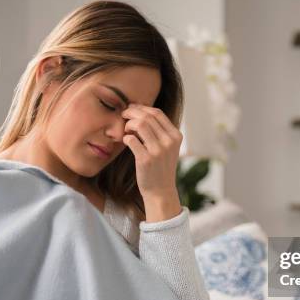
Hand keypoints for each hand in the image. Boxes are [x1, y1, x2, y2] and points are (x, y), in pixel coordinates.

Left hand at [121, 103, 182, 221]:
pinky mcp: (146, 159)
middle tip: (123, 115)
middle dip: (132, 112)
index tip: (132, 109)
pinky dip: (125, 137)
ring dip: (128, 124)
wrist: (160, 191)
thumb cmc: (160, 168)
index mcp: (176, 136)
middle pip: (148, 116)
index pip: (158, 113)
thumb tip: (140, 112)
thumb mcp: (168, 148)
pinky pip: (131, 139)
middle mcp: (169, 142)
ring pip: (140, 124)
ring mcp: (158, 151)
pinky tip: (125, 141)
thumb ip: (159, 131)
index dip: (142, 108)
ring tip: (126, 129)